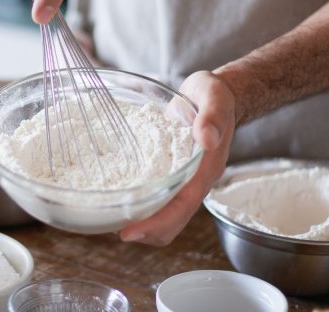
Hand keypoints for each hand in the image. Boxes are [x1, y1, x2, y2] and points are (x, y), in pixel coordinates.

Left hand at [119, 71, 235, 245]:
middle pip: (173, 220)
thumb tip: (206, 138)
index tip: (129, 231)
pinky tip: (120, 200)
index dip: (157, 222)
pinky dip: (141, 206)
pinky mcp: (173, 174)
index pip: (183, 205)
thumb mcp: (215, 97)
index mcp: (206, 168)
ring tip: (112, 220)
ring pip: (166, 215)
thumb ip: (213, 116)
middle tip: (112, 229)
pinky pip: (159, 198)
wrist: (216, 97)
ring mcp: (184, 180)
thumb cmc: (215, 97)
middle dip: (145, 230)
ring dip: (142, 223)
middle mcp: (195, 180)